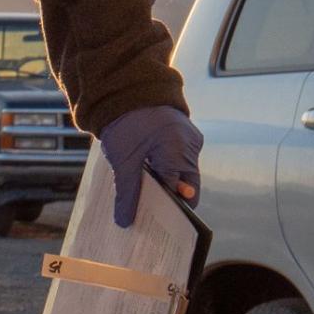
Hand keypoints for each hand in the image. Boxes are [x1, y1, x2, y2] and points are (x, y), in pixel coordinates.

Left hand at [98, 104, 201, 228]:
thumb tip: (125, 222)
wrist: (124, 89)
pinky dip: (166, 168)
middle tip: (148, 214)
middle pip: (186, 185)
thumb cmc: (124, 123)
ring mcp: (191, 140)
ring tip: (144, 194)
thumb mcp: (122, 160)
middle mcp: (191, 146)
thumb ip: (127, 191)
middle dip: (167, 198)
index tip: (155, 224)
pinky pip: (180, 159)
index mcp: (179, 152)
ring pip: (183, 172)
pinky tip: (148, 175)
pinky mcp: (185, 135)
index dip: (168, 209)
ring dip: (165, 182)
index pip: (181, 192)